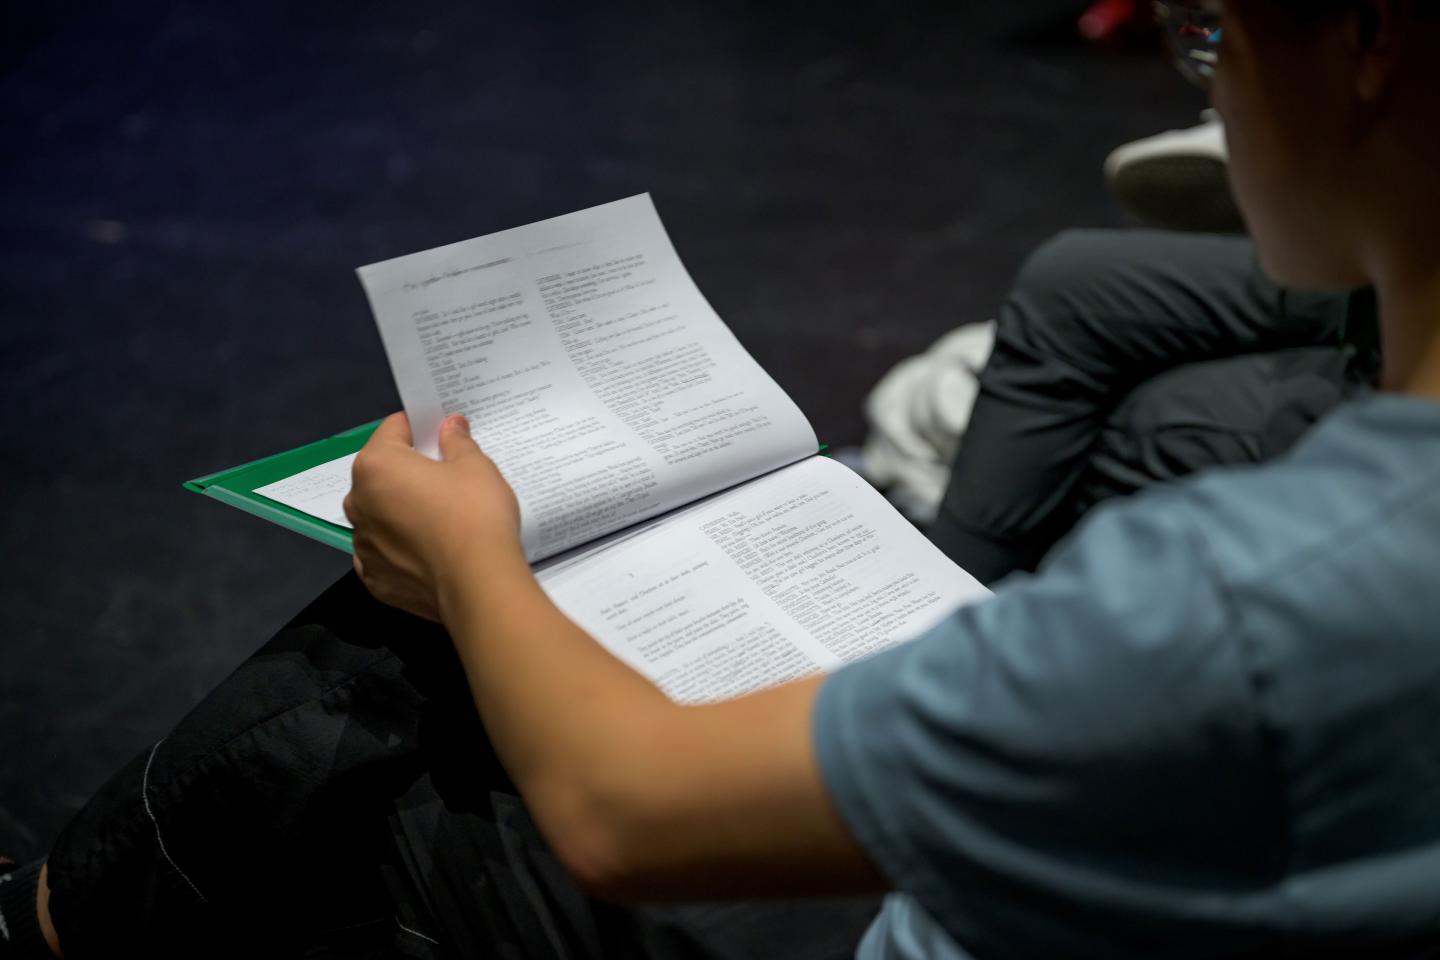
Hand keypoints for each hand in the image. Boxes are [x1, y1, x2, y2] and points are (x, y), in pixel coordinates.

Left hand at [344, 412, 523, 620]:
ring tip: (438, 522)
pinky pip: (383, 553)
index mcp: (375, 466)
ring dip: (399, 511)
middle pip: (381, 474)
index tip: (442, 435)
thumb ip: (456, 441)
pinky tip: (426, 552)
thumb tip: (449, 425)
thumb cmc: (475, 514)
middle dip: (406, 472)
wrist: (479, 585)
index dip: (421, 427)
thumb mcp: (475, 466)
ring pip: (379, 515)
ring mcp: (363, 546)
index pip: (394, 430)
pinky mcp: (374, 580)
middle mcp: (358, 503)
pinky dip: (398, 549)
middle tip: (445, 480)